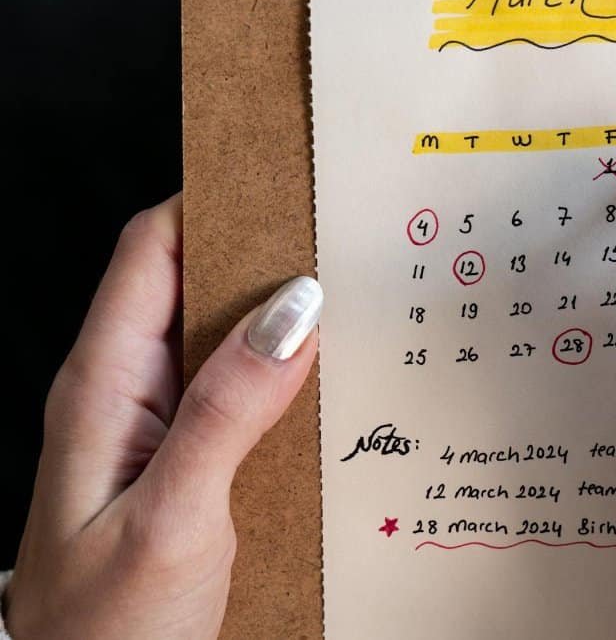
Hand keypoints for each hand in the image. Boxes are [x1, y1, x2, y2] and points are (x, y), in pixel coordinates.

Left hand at [4, 195, 321, 638]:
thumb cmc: (105, 629)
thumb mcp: (173, 516)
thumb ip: (228, 408)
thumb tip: (295, 308)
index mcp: (102, 384)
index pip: (153, 248)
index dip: (216, 199)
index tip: (290, 178)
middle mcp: (127, 391)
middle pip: (195, 282)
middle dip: (267, 252)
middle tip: (345, 239)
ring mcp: (158, 426)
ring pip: (225, 338)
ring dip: (285, 319)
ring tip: (356, 306)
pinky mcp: (189, 461)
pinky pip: (240, 393)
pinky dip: (287, 377)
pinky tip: (330, 386)